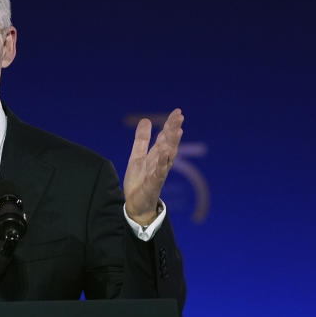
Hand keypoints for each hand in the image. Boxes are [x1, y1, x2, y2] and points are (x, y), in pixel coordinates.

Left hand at [122, 108, 183, 224]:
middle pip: (169, 144)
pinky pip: (159, 173)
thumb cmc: (140, 181)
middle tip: (179, 116)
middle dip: (173, 130)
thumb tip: (145, 120)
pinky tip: (164, 153)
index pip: (165, 137)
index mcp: (157, 156)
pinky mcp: (153, 185)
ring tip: (176, 130)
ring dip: (171, 144)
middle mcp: (161, 163)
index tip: (177, 112)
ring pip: (167, 157)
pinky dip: (162, 163)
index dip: (171, 125)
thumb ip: (142, 140)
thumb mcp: (138, 156)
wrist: (135, 205)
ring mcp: (158, 174)